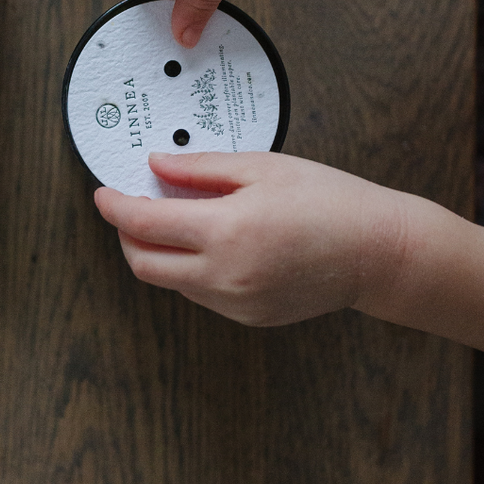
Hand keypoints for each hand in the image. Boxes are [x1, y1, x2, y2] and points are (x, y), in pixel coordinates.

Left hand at [94, 151, 410, 326]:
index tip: (103, 193)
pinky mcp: (248, 317)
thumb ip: (199, 169)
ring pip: (169, 282)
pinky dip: (188, 268)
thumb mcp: (261, 167)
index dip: (114, 207)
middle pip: (143, 264)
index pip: (143, 224)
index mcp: (225, 232)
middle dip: (125, 235)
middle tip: (131, 207)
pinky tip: (207, 243)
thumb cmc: (329, 201)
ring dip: (157, 252)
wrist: (379, 251)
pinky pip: (199, 293)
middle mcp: (224, 276)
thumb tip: (155, 166)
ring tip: (175, 220)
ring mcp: (235, 303)